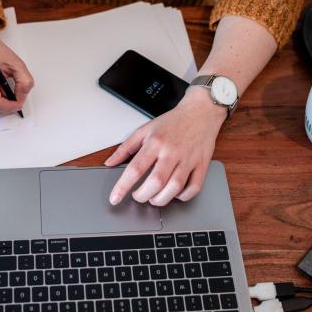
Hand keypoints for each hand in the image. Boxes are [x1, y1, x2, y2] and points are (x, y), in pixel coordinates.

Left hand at [105, 89, 225, 205]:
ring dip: (161, 199)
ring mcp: (188, 159)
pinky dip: (183, 196)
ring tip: (153, 197)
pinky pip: (194, 187)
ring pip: (175, 187)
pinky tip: (174, 194)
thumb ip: (125, 148)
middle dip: (143, 196)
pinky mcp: (202, 165)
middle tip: (138, 196)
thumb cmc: (172, 123)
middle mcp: (172, 151)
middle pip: (156, 182)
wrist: (201, 112)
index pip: (135, 168)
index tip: (115, 198)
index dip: (123, 186)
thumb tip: (109, 163)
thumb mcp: (144, 130)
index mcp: (155, 142)